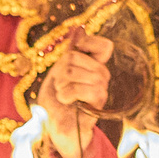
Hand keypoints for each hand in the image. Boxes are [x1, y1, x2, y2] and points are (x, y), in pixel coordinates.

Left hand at [41, 27, 111, 157]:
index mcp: (94, 66)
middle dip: (59, 70)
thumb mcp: (59, 71)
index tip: (71, 59)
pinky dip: (66, 94)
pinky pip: (82, 88)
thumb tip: (80, 29)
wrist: (54, 128)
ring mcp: (102, 90)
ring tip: (62, 94)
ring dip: (60, 84)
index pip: (104, 45)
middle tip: (60, 85)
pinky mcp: (98, 105)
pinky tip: (67, 102)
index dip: (85, 44)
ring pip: (74, 71)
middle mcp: (102, 76)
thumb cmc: (56, 100)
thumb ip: (70, 52)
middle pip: (75, 56)